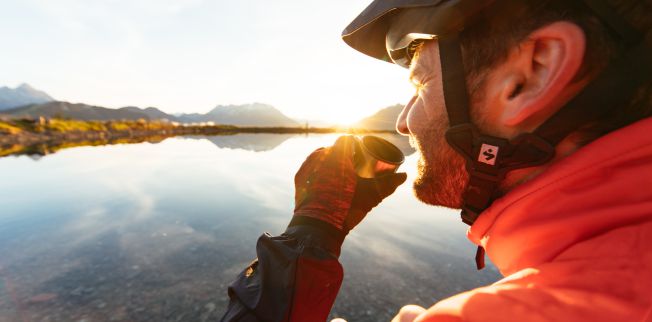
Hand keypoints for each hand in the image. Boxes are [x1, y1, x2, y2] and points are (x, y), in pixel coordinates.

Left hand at [292, 135, 406, 231]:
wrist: (318, 227)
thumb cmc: (347, 208)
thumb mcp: (371, 196)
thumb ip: (389, 184)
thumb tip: (404, 175)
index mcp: (337, 155)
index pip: (347, 139)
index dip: (356, 144)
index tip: (362, 153)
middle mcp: (320, 156)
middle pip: (334, 148)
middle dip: (344, 154)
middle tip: (353, 166)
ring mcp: (307, 166)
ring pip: (321, 156)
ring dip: (330, 161)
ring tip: (340, 173)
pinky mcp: (299, 177)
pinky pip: (311, 168)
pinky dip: (319, 171)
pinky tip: (326, 179)